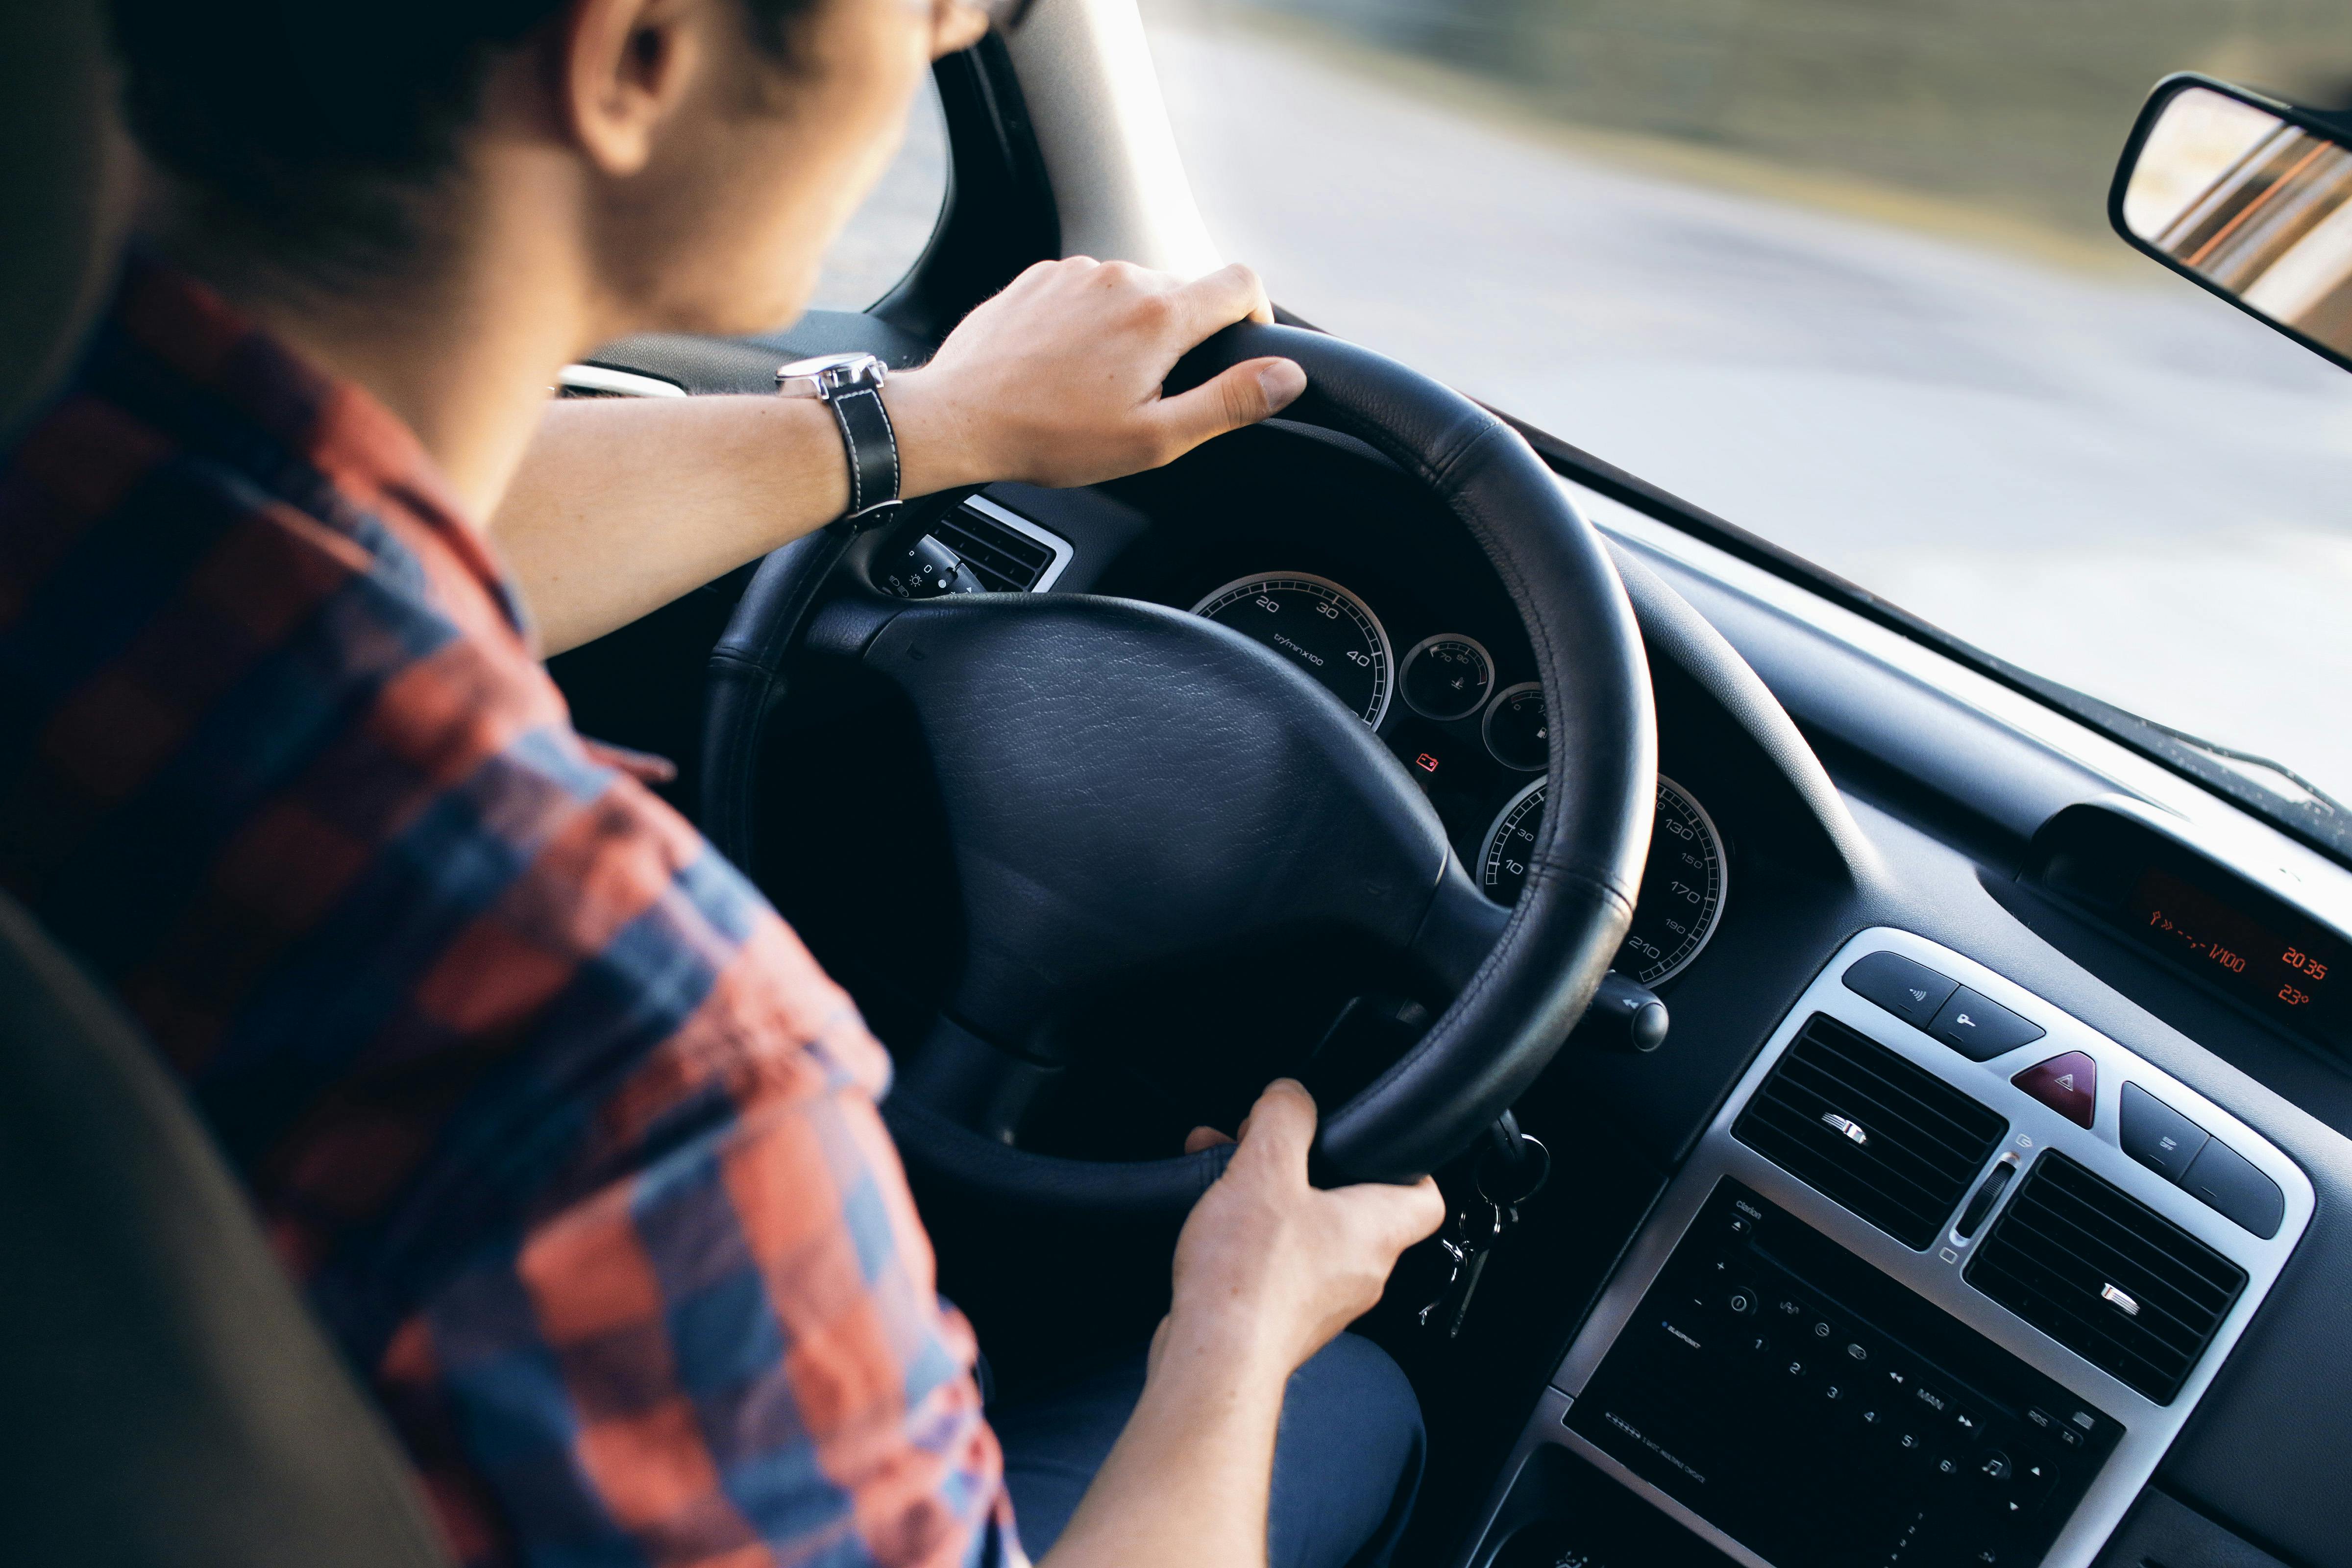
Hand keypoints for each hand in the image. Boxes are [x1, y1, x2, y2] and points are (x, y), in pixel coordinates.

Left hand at [885, 258, 1307, 493]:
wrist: (957, 417)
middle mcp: (1122, 276)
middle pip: (1185, 291)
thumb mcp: (1153, 438)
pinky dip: (1090, 321)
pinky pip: (1087, 290)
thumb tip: (1287, 377)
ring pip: (1133, 291)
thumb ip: (1228, 403)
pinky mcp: (1040, 276)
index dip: (1255, 315)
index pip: (1242, 283)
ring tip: (1099, 384)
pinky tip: (1065, 365)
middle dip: (1183, 337)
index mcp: (1160, 314)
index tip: (1240, 349)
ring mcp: (1076, 271)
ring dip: (1133, 329)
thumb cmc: (1051, 436)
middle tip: (1150, 393)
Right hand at [1159, 1080, 1444, 1382]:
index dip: (1409, 1163)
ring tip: (1225, 1175)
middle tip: (1270, 1147)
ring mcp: (1324, 1302)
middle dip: (1307, 1170)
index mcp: (1376, 1230)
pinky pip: (1277, 1266)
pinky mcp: (1284, 1321)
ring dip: (1270, 1199)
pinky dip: (1249, 1238)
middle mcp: (1360, 1272)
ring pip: (1308, 1234)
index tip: (1378, 1143)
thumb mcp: (1265, 1169)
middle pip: (1354, 1209)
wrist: (1214, 1361)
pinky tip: (1211, 1224)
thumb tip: (1291, 1095)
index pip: (1426, 1196)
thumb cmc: (1249, 1279)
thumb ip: (1284, 1118)